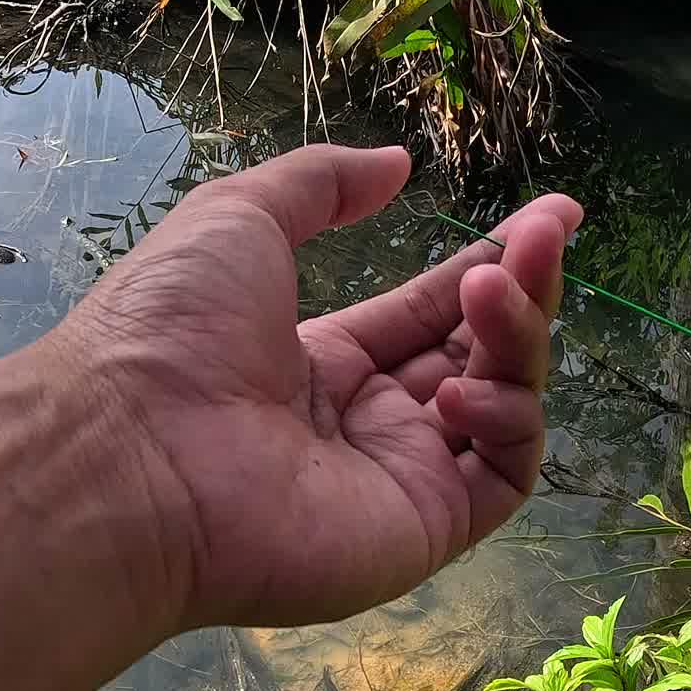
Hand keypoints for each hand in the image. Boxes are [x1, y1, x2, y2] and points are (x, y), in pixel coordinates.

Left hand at [54, 145, 580, 629]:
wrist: (134, 452)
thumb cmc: (173, 329)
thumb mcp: (241, 217)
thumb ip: (323, 185)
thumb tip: (397, 163)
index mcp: (324, 358)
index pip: (431, 308)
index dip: (494, 261)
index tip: (555, 213)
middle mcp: (368, 419)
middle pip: (477, 350)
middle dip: (523, 286)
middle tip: (551, 230)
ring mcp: (399, 477)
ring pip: (503, 403)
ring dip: (516, 337)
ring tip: (490, 291)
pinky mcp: (424, 528)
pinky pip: (505, 476)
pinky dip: (508, 421)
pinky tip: (458, 390)